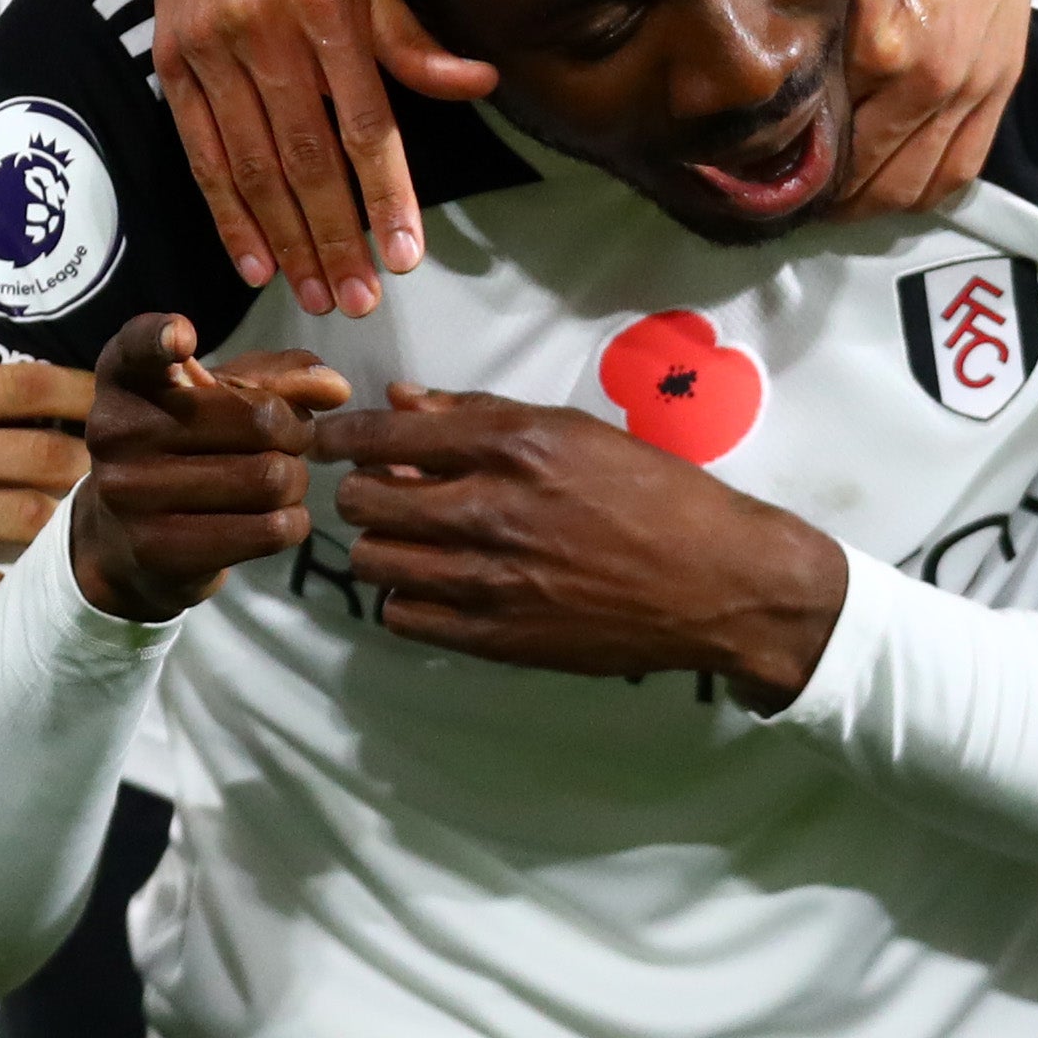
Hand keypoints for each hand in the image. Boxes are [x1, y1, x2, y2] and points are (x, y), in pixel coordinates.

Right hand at [0, 330, 91, 616]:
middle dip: (90, 462)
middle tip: (114, 469)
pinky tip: (34, 591)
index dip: (79, 392)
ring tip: (87, 526)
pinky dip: (13, 592)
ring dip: (63, 524)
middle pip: (42, 455)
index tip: (110, 397)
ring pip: (24, 523)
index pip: (20, 388)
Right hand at [63, 313, 350, 623]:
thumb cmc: (185, 446)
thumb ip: (277, 377)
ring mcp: (130, 493)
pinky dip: (293, 522)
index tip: (182, 338)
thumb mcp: (217, 396)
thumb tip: (336, 387)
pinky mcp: (158, 550)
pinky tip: (277, 516)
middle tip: (290, 442)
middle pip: (259, 420)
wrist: (125, 541)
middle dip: (297, 432)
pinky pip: (268, 530)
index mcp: (125, 378)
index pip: (137, 347)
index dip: (161, 337)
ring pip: (270, 478)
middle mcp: (115, 431)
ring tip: (280, 481)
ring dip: (297, 480)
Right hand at [155, 0, 495, 314]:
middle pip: (305, 158)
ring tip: (315, 294)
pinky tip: (253, 259)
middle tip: (358, 301)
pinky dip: (226, 212)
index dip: (385, 194)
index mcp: (326, 7)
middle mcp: (264, 33)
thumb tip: (480, 83)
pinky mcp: (170, 62)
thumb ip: (412, 38)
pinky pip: (200, 152)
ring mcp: (210, 50)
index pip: (364, 123)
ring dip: (285, 240)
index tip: (404, 258)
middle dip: (334, 238)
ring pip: (252, 166)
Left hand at [316, 387, 847, 706]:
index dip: (339, 435)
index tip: (322, 438)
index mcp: (515, 443)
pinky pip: (404, 617)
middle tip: (378, 493)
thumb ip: (480, 414)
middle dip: (360, 492)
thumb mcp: (574, 430)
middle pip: (364, 500)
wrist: (715, 582)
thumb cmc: (653, 493)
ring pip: (375, 560)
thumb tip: (402, 400)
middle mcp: (492, 507)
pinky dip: (404, 599)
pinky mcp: (496, 636)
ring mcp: (490, 577)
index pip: (386, 434)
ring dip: (380, 546)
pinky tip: (433, 585)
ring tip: (407, 540)